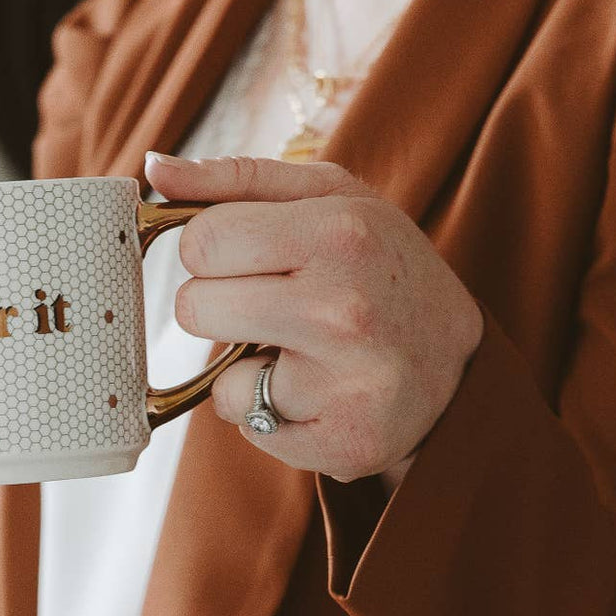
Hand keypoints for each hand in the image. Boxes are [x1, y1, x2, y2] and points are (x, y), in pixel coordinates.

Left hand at [147, 152, 483, 489]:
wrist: (460, 367)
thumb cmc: (383, 268)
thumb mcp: (333, 200)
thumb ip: (237, 180)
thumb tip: (155, 169)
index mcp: (340, 233)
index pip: (200, 243)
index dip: (213, 252)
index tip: (250, 258)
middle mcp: (343, 309)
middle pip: (193, 309)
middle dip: (221, 308)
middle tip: (274, 307)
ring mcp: (344, 385)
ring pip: (220, 381)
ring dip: (248, 369)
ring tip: (304, 355)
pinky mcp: (342, 446)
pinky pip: (248, 430)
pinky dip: (269, 416)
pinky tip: (317, 396)